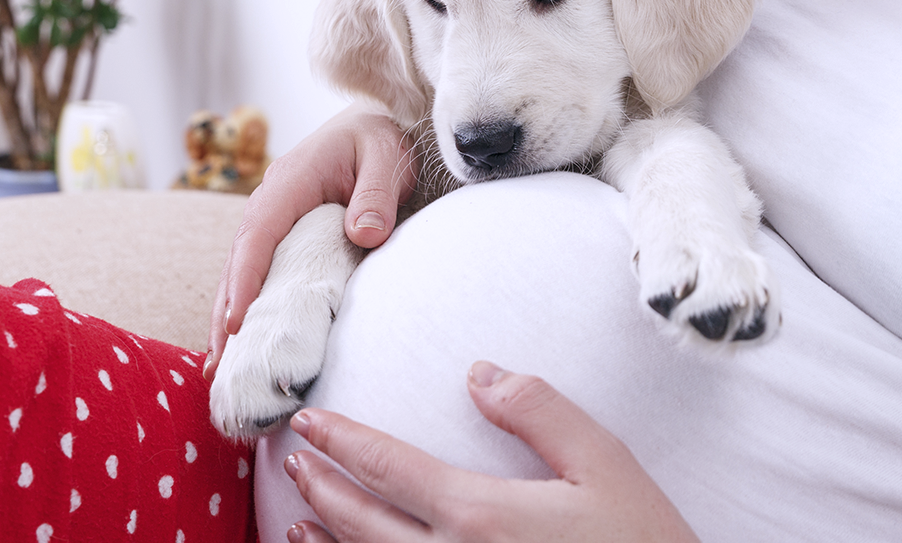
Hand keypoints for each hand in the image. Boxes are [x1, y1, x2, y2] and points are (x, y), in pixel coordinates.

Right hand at [205, 102, 412, 379]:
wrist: (376, 127)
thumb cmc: (381, 143)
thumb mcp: (386, 159)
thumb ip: (376, 195)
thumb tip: (363, 235)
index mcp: (289, 183)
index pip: (258, 236)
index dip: (245, 280)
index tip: (237, 322)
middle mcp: (269, 202)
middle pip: (237, 262)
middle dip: (225, 312)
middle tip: (218, 363)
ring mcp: (272, 219)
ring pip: (240, 271)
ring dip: (227, 316)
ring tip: (218, 366)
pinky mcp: (281, 235)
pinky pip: (257, 272)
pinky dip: (245, 305)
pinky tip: (241, 341)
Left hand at [283, 361, 699, 542]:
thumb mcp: (604, 465)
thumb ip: (539, 412)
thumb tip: (479, 374)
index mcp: (477, 514)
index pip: (386, 466)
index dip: (341, 440)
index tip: (307, 421)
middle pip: (360, 520)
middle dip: (323, 484)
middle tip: (296, 458)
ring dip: (325, 540)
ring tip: (298, 516)